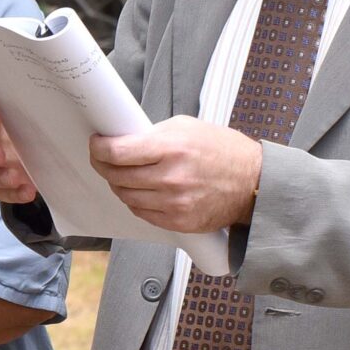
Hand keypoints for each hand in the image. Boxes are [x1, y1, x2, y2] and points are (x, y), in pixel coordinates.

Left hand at [90, 116, 263, 234]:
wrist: (253, 183)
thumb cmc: (223, 151)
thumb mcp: (187, 127)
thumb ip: (153, 134)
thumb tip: (124, 139)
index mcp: (172, 148)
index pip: (118, 152)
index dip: (99, 148)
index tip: (97, 144)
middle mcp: (171, 177)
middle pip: (116, 176)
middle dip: (104, 166)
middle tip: (103, 158)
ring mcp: (174, 203)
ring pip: (126, 196)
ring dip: (118, 185)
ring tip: (123, 175)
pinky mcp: (178, 222)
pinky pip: (142, 213)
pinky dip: (136, 201)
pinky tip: (141, 191)